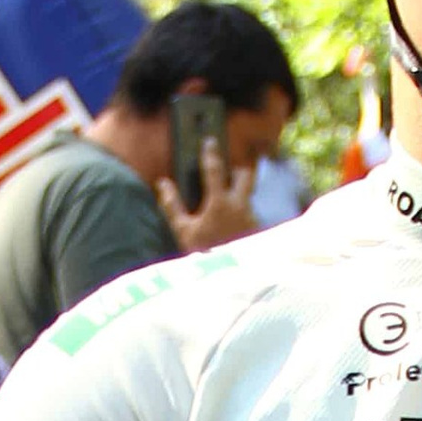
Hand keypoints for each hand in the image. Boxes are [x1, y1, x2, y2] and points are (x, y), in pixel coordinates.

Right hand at [157, 139, 259, 253]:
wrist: (228, 278)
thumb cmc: (203, 255)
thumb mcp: (182, 231)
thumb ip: (172, 205)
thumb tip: (163, 183)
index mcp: (220, 202)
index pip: (215, 169)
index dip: (210, 153)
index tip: (209, 141)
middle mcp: (241, 206)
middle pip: (245, 175)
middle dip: (238, 171)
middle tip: (228, 174)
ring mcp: (252, 218)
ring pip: (248, 197)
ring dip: (238, 198)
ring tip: (226, 210)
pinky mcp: (258, 231)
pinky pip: (251, 216)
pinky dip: (242, 218)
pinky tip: (233, 229)